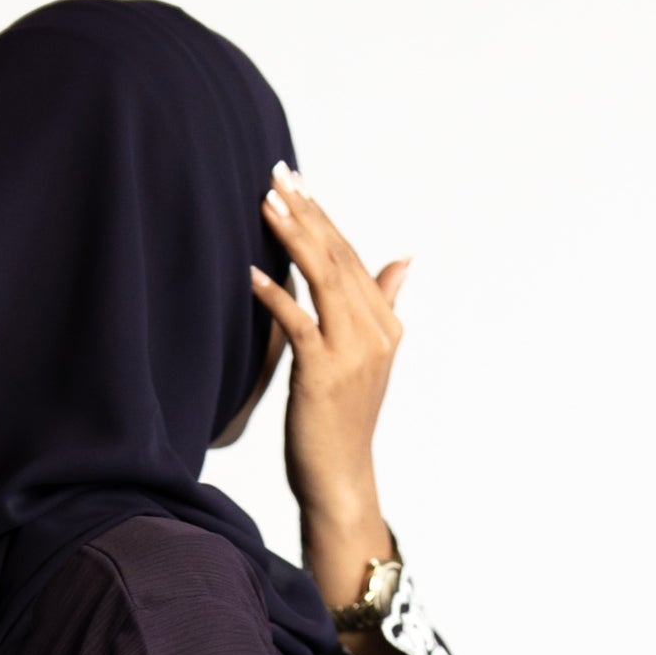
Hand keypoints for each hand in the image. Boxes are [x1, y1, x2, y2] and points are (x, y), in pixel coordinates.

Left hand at [250, 161, 410, 606]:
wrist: (340, 480)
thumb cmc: (343, 421)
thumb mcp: (366, 359)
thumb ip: (380, 305)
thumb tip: (403, 261)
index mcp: (385, 325)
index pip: (351, 257)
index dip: (323, 216)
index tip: (296, 181)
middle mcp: (375, 333)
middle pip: (338, 258)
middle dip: (307, 212)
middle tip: (276, 174)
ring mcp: (353, 354)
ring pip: (323, 280)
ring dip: (293, 238)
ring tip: (265, 203)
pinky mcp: (324, 375)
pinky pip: (299, 323)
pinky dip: (276, 295)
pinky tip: (253, 273)